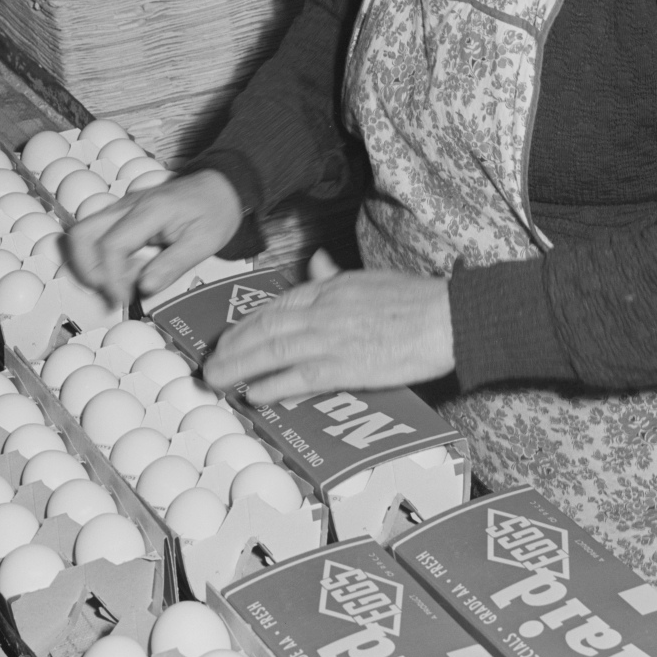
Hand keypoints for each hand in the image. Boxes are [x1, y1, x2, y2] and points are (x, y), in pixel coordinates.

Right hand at [64, 170, 243, 305]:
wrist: (219, 187)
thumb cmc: (214, 211)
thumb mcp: (204, 243)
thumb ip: (173, 265)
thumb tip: (144, 287)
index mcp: (150, 211)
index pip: (112, 245)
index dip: (111, 277)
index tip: (122, 298)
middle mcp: (128, 205)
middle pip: (82, 235)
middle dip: (88, 270)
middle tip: (112, 292)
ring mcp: (122, 208)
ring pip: (83, 234)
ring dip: (91, 264)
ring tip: (120, 282)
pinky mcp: (121, 215)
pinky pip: (97, 236)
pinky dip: (102, 258)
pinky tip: (128, 269)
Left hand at [204, 250, 454, 403]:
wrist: (446, 317)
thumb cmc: (414, 299)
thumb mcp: (367, 278)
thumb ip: (334, 276)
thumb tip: (315, 262)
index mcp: (328, 289)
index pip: (276, 305)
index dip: (246, 324)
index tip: (229, 337)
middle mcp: (322, 310)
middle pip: (265, 328)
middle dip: (233, 347)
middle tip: (211, 363)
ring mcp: (331, 338)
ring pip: (272, 351)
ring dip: (240, 366)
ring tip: (219, 380)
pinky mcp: (346, 365)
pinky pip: (300, 377)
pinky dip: (274, 385)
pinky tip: (255, 394)